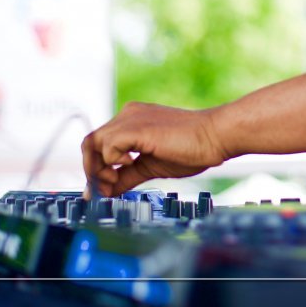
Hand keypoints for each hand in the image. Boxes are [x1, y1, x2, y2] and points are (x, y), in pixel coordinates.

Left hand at [81, 101, 227, 196]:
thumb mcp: (150, 167)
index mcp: (132, 121)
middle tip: (104, 189)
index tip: (103, 190)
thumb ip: (127, 176)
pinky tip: (130, 164)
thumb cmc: (192, 149)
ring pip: (93, 142)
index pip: (99, 143)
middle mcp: (128, 115)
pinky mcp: (137, 128)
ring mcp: (131, 119)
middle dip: (92, 170)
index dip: (95, 169)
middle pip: (90, 142)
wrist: (215, 137)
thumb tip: (106, 191)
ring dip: (98, 168)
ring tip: (115, 180)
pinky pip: (108, 144)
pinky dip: (112, 161)